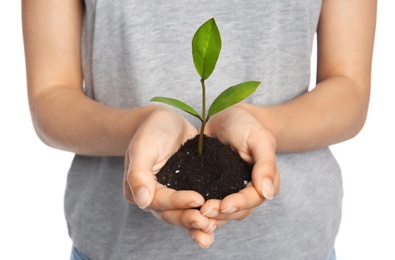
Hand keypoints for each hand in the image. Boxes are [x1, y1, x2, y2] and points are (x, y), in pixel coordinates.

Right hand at [123, 105, 217, 247]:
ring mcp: (173, 194)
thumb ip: (139, 174)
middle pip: (172, 214)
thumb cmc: (150, 130)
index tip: (197, 199)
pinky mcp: (188, 189)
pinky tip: (219, 221)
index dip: (178, 203)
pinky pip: (195, 205)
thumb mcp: (142, 147)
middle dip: (190, 220)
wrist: (163, 120)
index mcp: (141, 190)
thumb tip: (142, 201)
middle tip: (207, 224)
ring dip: (198, 225)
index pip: (160, 202)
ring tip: (212, 231)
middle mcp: (156, 197)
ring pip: (184, 214)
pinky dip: (205, 214)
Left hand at [203, 104, 279, 220]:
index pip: (253, 199)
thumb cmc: (247, 125)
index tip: (224, 206)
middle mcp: (246, 190)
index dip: (239, 204)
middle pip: (237, 211)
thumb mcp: (259, 139)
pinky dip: (199, 210)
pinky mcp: (211, 186)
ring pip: (222, 212)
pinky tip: (187, 213)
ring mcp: (228, 190)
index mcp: (262, 181)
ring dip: (210, 217)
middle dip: (221, 214)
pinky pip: (207, 202)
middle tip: (203, 211)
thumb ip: (266, 164)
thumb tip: (267, 193)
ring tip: (195, 217)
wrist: (226, 116)